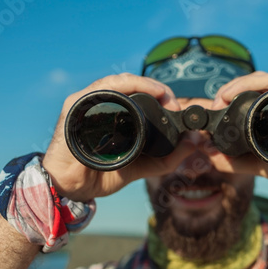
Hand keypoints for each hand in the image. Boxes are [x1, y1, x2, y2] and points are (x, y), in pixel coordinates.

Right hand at [42, 73, 194, 200]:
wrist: (73, 187)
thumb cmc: (103, 174)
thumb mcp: (143, 166)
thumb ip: (168, 157)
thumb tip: (195, 141)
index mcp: (117, 115)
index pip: (142, 95)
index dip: (163, 96)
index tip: (179, 108)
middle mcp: (103, 105)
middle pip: (134, 84)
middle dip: (159, 90)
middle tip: (175, 103)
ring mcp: (89, 102)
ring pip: (121, 81)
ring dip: (146, 84)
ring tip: (164, 95)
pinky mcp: (77, 105)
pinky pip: (103, 87)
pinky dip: (126, 84)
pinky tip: (143, 89)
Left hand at [209, 71, 267, 191]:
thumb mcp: (257, 165)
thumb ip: (234, 161)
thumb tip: (208, 154)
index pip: (245, 96)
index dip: (224, 98)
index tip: (210, 109)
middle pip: (250, 85)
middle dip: (227, 91)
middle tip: (213, 105)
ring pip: (260, 79)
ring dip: (237, 85)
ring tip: (222, 98)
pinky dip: (253, 83)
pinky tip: (236, 92)